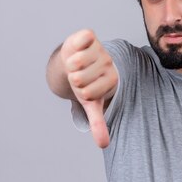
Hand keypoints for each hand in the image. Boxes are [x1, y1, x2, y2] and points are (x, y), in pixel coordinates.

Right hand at [60, 29, 117, 147]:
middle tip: (79, 75)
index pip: (87, 93)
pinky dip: (74, 45)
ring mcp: (100, 49)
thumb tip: (104, 145)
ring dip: (70, 65)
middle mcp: (108, 64)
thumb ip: (98, 123)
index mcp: (112, 80)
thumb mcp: (91, 103)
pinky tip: (77, 48)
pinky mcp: (90, 36)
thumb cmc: (85, 82)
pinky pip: (80, 41)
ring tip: (77, 64)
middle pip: (78, 79)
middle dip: (73, 79)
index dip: (80, 92)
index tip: (85, 87)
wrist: (76, 58)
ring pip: (75, 63)